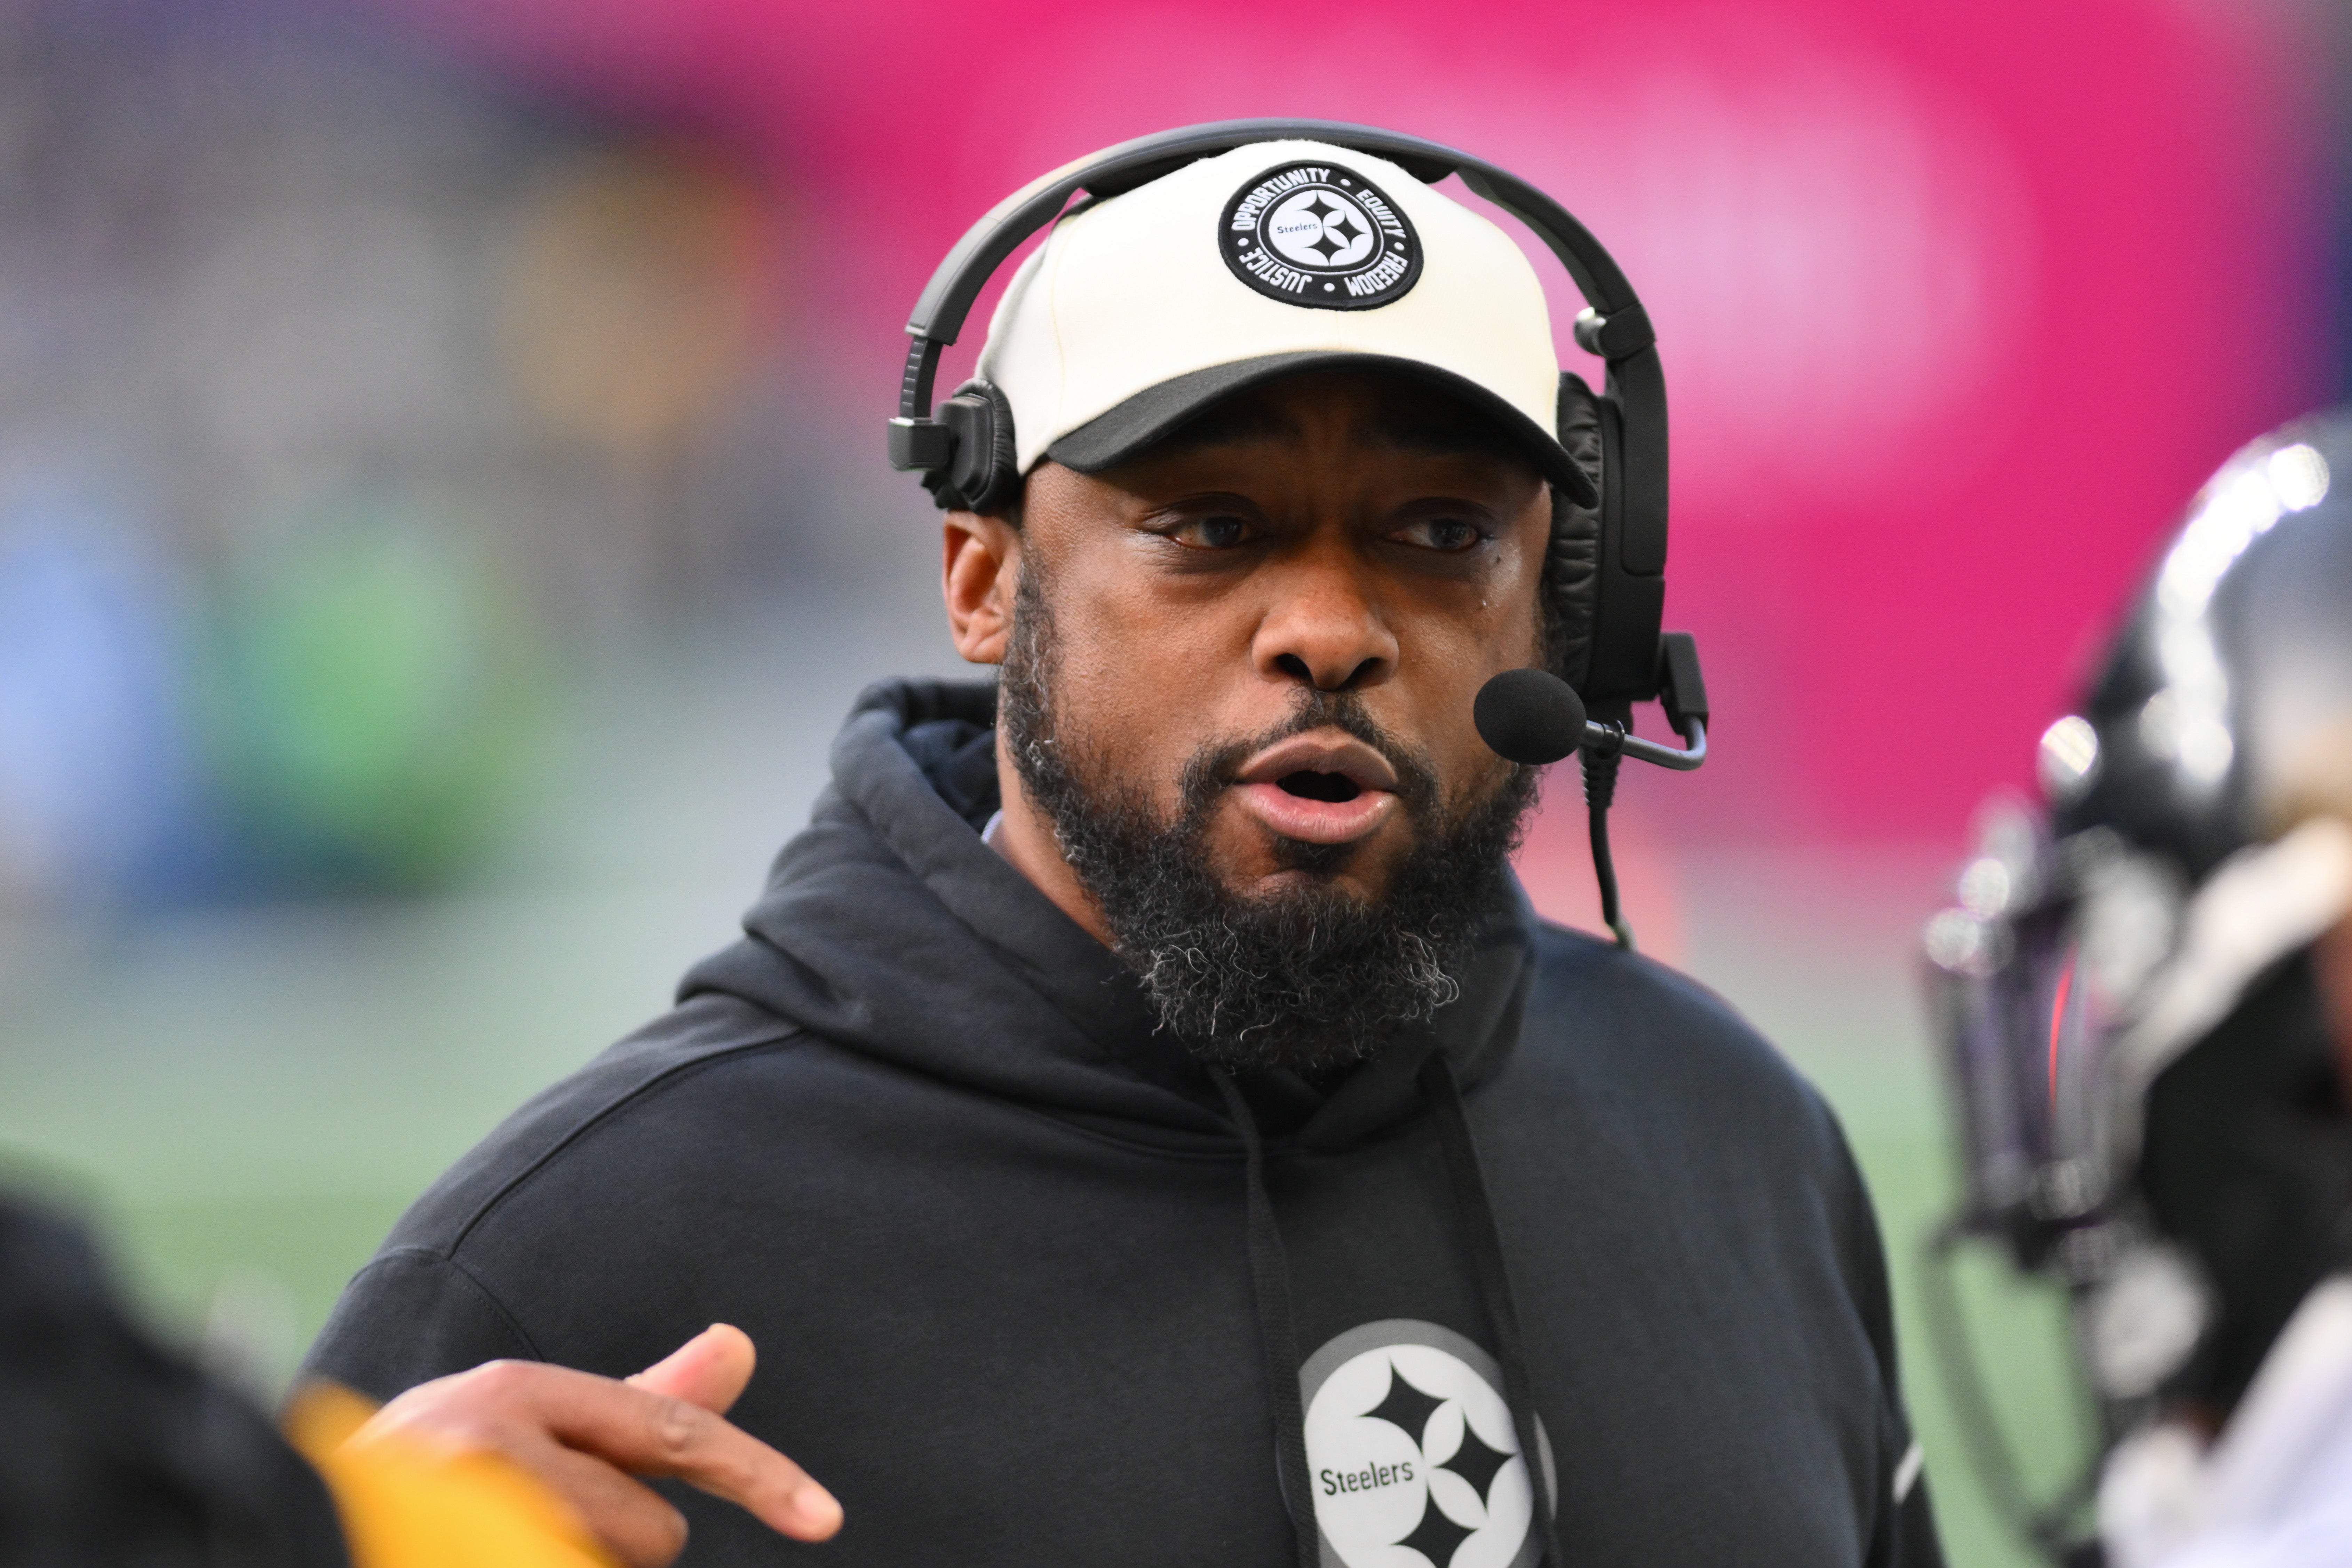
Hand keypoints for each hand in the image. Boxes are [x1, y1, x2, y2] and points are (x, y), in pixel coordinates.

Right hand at [350, 1325, 840, 1566]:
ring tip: (490, 1552)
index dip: (761, 1474)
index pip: (673, 1433)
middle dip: (609, 1552)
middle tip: (516, 1539)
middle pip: (647, 1534)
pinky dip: (548, 1566)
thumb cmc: (429, 1487)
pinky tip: (478, 1557)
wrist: (288, 1534)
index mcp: (512, 1394)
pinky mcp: (459, 1552)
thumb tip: (739, 1341)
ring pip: (607, 1565)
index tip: (828, 1517)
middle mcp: (487, 1442)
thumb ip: (636, 1407)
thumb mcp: (525, 1428)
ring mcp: (465, 1513)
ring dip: (570, 1567)